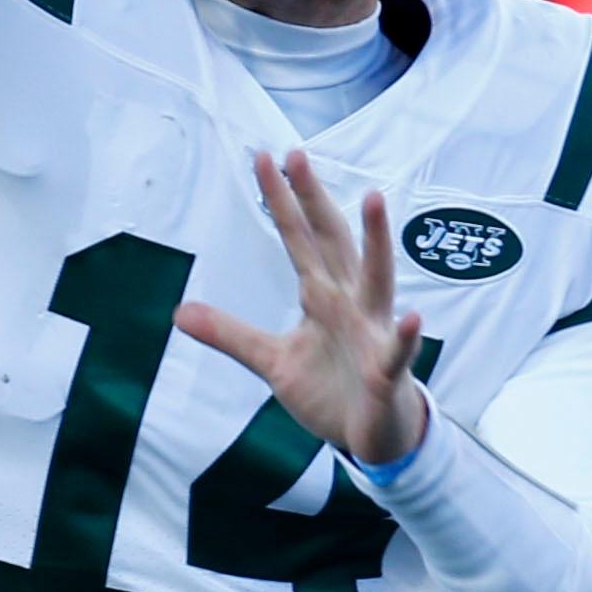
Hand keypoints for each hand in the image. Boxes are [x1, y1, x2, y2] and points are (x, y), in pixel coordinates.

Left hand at [176, 150, 427, 469]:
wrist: (373, 437)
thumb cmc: (332, 389)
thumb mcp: (273, 360)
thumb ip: (232, 334)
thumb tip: (180, 313)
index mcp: (322, 297)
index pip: (300, 239)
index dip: (282, 201)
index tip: (265, 157)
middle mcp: (350, 303)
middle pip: (332, 242)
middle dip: (315, 200)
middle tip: (298, 154)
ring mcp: (372, 333)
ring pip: (376, 279)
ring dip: (376, 241)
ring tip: (373, 199)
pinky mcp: (386, 371)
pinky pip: (397, 351)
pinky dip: (404, 335)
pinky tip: (411, 316)